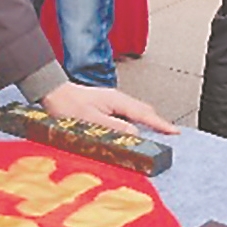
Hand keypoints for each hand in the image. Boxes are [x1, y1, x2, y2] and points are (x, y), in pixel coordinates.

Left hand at [39, 82, 177, 136]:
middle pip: (144, 111)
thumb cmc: (67, 105)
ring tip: (158, 132)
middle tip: (170, 134)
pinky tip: (135, 128)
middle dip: (159, 122)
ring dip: (148, 121)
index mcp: (116, 101)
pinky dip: (137, 120)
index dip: (161, 124)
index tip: (174, 132)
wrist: (52, 93)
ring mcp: (112, 101)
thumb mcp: (91, 120)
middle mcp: (117, 99)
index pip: (144, 114)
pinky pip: (128, 113)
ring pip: (136, 112)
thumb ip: (114, 127)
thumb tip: (135, 133)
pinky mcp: (106, 106)